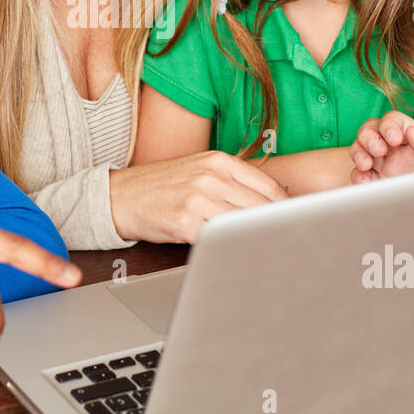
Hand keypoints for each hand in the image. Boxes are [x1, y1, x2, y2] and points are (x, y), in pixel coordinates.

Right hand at [109, 150, 287, 243]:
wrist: (118, 197)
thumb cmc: (160, 188)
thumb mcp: (198, 171)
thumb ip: (232, 182)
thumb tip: (272, 202)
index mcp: (218, 160)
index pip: (269, 186)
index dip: (286, 209)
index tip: (295, 223)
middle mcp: (211, 175)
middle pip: (262, 206)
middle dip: (275, 226)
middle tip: (285, 242)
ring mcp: (198, 197)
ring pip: (244, 222)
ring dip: (255, 238)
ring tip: (265, 250)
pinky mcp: (186, 221)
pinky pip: (220, 238)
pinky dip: (230, 246)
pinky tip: (234, 252)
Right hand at [350, 111, 413, 183]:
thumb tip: (412, 132)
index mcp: (411, 136)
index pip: (392, 120)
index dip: (388, 126)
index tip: (394, 139)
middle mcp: (394, 147)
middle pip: (371, 130)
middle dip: (369, 138)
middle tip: (378, 151)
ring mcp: (383, 163)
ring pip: (360, 149)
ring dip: (358, 153)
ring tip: (365, 164)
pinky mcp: (378, 181)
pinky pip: (360, 174)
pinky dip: (357, 176)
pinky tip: (364, 180)